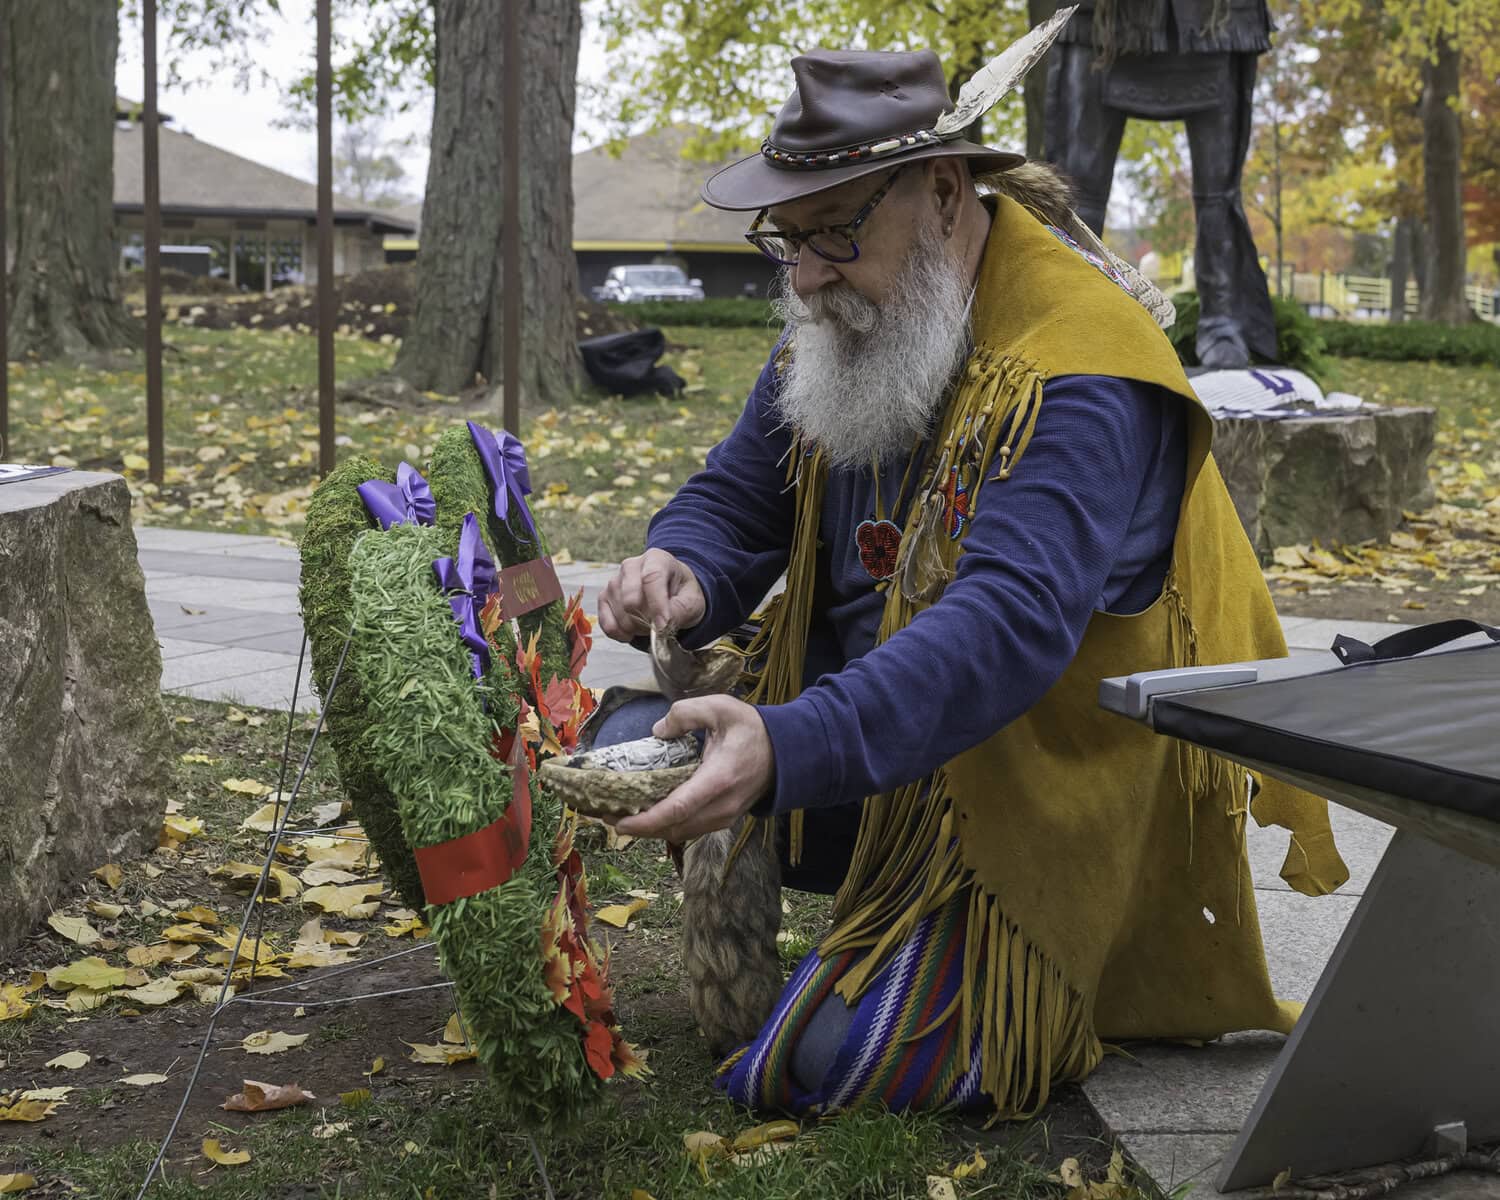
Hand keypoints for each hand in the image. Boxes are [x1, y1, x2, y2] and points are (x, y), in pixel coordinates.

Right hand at [597, 548, 705, 642]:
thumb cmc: (681, 594)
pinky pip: (607, 623)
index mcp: (656, 559)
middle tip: (659, 625)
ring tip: (649, 623)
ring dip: (636, 628)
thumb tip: (660, 625)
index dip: (657, 605)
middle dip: (647, 620)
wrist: (671, 594)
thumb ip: (680, 611)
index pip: (651, 578)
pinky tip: (632, 631)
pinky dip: (621, 634)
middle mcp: (631, 566)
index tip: (663, 626)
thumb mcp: (692, 602)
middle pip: (631, 599)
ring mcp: (614, 581)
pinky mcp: (604, 597)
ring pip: (620, 614)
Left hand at [612, 695, 773, 841]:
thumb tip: (657, 731)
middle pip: (673, 827)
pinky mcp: (723, 819)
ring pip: (680, 832)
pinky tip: (649, 814)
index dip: (646, 820)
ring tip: (623, 815)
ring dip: (651, 829)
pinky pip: (690, 829)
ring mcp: (724, 817)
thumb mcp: (721, 708)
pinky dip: (666, 825)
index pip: (677, 809)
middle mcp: (721, 806)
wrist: (786, 752)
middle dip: (639, 827)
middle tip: (608, 816)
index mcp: (718, 779)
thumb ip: (686, 713)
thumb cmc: (752, 729)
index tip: (619, 821)